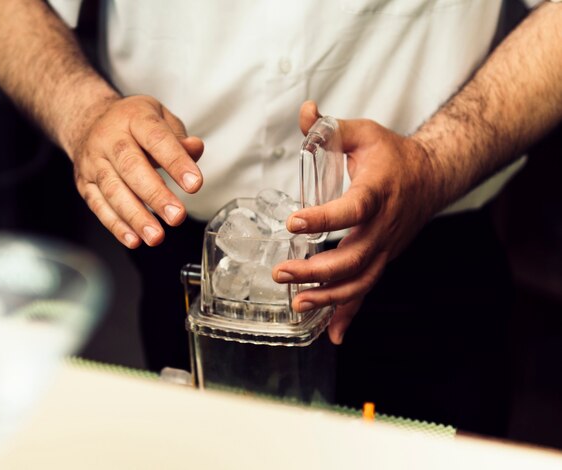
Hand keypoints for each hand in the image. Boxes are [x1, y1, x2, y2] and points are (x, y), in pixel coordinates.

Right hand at [71, 95, 203, 247]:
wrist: (87, 120)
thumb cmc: (132, 123)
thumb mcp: (159, 117)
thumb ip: (179, 137)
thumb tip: (195, 149)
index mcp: (133, 118)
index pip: (156, 139)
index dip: (176, 162)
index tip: (194, 184)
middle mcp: (109, 138)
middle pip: (131, 168)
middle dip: (155, 196)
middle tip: (176, 217)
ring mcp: (93, 161)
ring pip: (113, 190)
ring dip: (135, 217)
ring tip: (156, 236)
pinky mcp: (85, 183)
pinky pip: (99, 206)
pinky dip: (116, 225)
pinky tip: (134, 239)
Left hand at [274, 101, 439, 344]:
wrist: (431, 177)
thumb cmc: (393, 156)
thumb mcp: (364, 134)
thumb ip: (331, 127)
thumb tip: (303, 111)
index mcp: (377, 191)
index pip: (352, 210)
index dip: (324, 217)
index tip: (294, 221)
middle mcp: (383, 226)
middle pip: (354, 258)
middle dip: (316, 271)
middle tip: (281, 273)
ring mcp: (385, 247)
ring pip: (361, 281)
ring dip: (329, 297)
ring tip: (298, 303)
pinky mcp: (383, 258)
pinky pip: (367, 290)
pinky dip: (350, 314)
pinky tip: (332, 335)